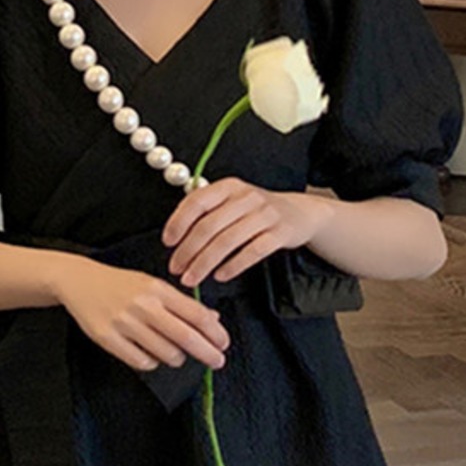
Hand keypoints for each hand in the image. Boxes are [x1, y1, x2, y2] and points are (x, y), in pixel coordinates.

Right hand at [55, 258, 230, 375]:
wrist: (79, 281)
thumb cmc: (121, 284)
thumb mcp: (153, 285)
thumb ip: (181, 303)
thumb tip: (212, 320)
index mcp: (157, 289)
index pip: (197, 314)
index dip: (215, 333)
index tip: (224, 343)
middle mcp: (143, 305)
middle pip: (186, 337)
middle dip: (207, 353)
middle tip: (218, 361)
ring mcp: (124, 323)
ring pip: (166, 353)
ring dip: (177, 358)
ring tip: (175, 353)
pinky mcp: (107, 338)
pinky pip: (142, 362)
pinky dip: (152, 362)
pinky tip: (150, 354)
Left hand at [161, 177, 331, 289]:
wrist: (298, 212)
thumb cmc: (255, 211)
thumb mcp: (232, 202)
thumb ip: (207, 212)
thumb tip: (175, 236)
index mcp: (229, 187)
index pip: (197, 201)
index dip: (179, 222)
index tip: (168, 242)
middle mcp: (246, 197)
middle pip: (209, 225)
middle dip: (188, 251)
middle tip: (175, 269)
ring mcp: (265, 214)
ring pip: (228, 241)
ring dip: (205, 263)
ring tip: (192, 278)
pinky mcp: (279, 233)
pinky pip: (253, 252)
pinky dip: (234, 266)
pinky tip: (220, 276)